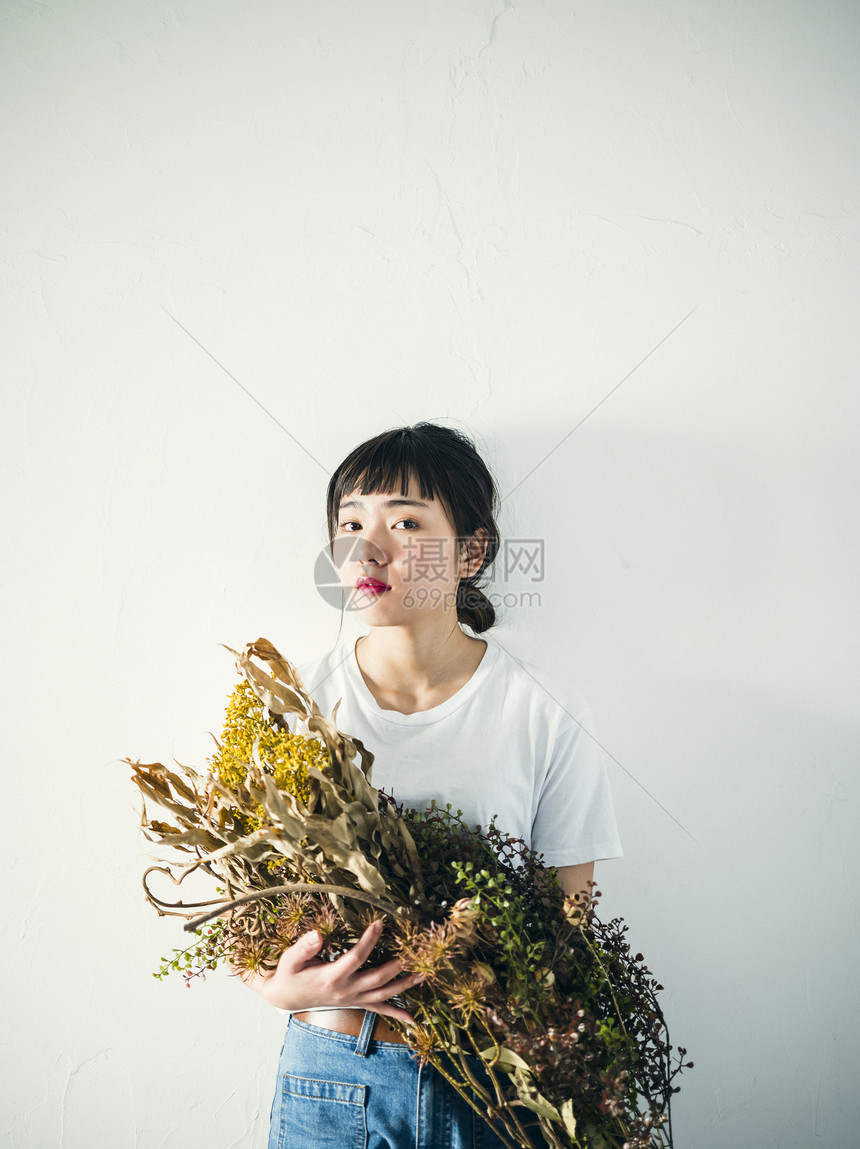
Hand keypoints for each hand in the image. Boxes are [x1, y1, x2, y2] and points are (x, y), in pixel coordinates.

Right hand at [236, 920, 421, 1024]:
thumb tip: (317, 934)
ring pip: (384, 994)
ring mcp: (353, 998)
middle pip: (377, 978)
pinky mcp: (355, 1002)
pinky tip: (414, 1019)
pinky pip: (379, 1009)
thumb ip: (304, 947)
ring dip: (404, 985)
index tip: (380, 923)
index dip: (368, 941)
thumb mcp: (290, 959)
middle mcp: (346, 990)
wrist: (286, 997)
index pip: (356, 958)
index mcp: (331, 976)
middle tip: (415, 950)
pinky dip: (397, 1013)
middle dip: (397, 965)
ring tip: (423, 974)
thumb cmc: (289, 974)